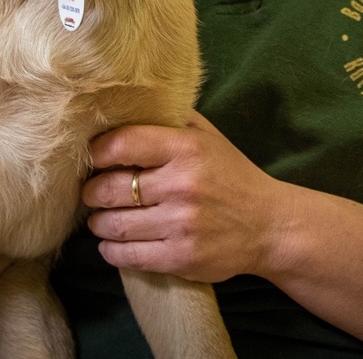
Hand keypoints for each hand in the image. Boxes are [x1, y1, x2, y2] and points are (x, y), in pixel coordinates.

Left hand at [82, 112, 290, 282]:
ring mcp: (181, 224)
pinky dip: (111, 250)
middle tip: (92, 192)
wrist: (270, 225)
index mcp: (186, 148)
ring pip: (113, 225)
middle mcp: (182, 185)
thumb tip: (126, 105)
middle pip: (108, 189)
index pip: (122, 144)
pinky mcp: (180, 258)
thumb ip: (171, 118)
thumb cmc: (232, 175)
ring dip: (98, 222)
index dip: (97, 152)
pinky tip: (113, 243)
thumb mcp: (208, 136)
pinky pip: (127, 256)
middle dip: (92, 191)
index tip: (93, 157)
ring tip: (101, 217)